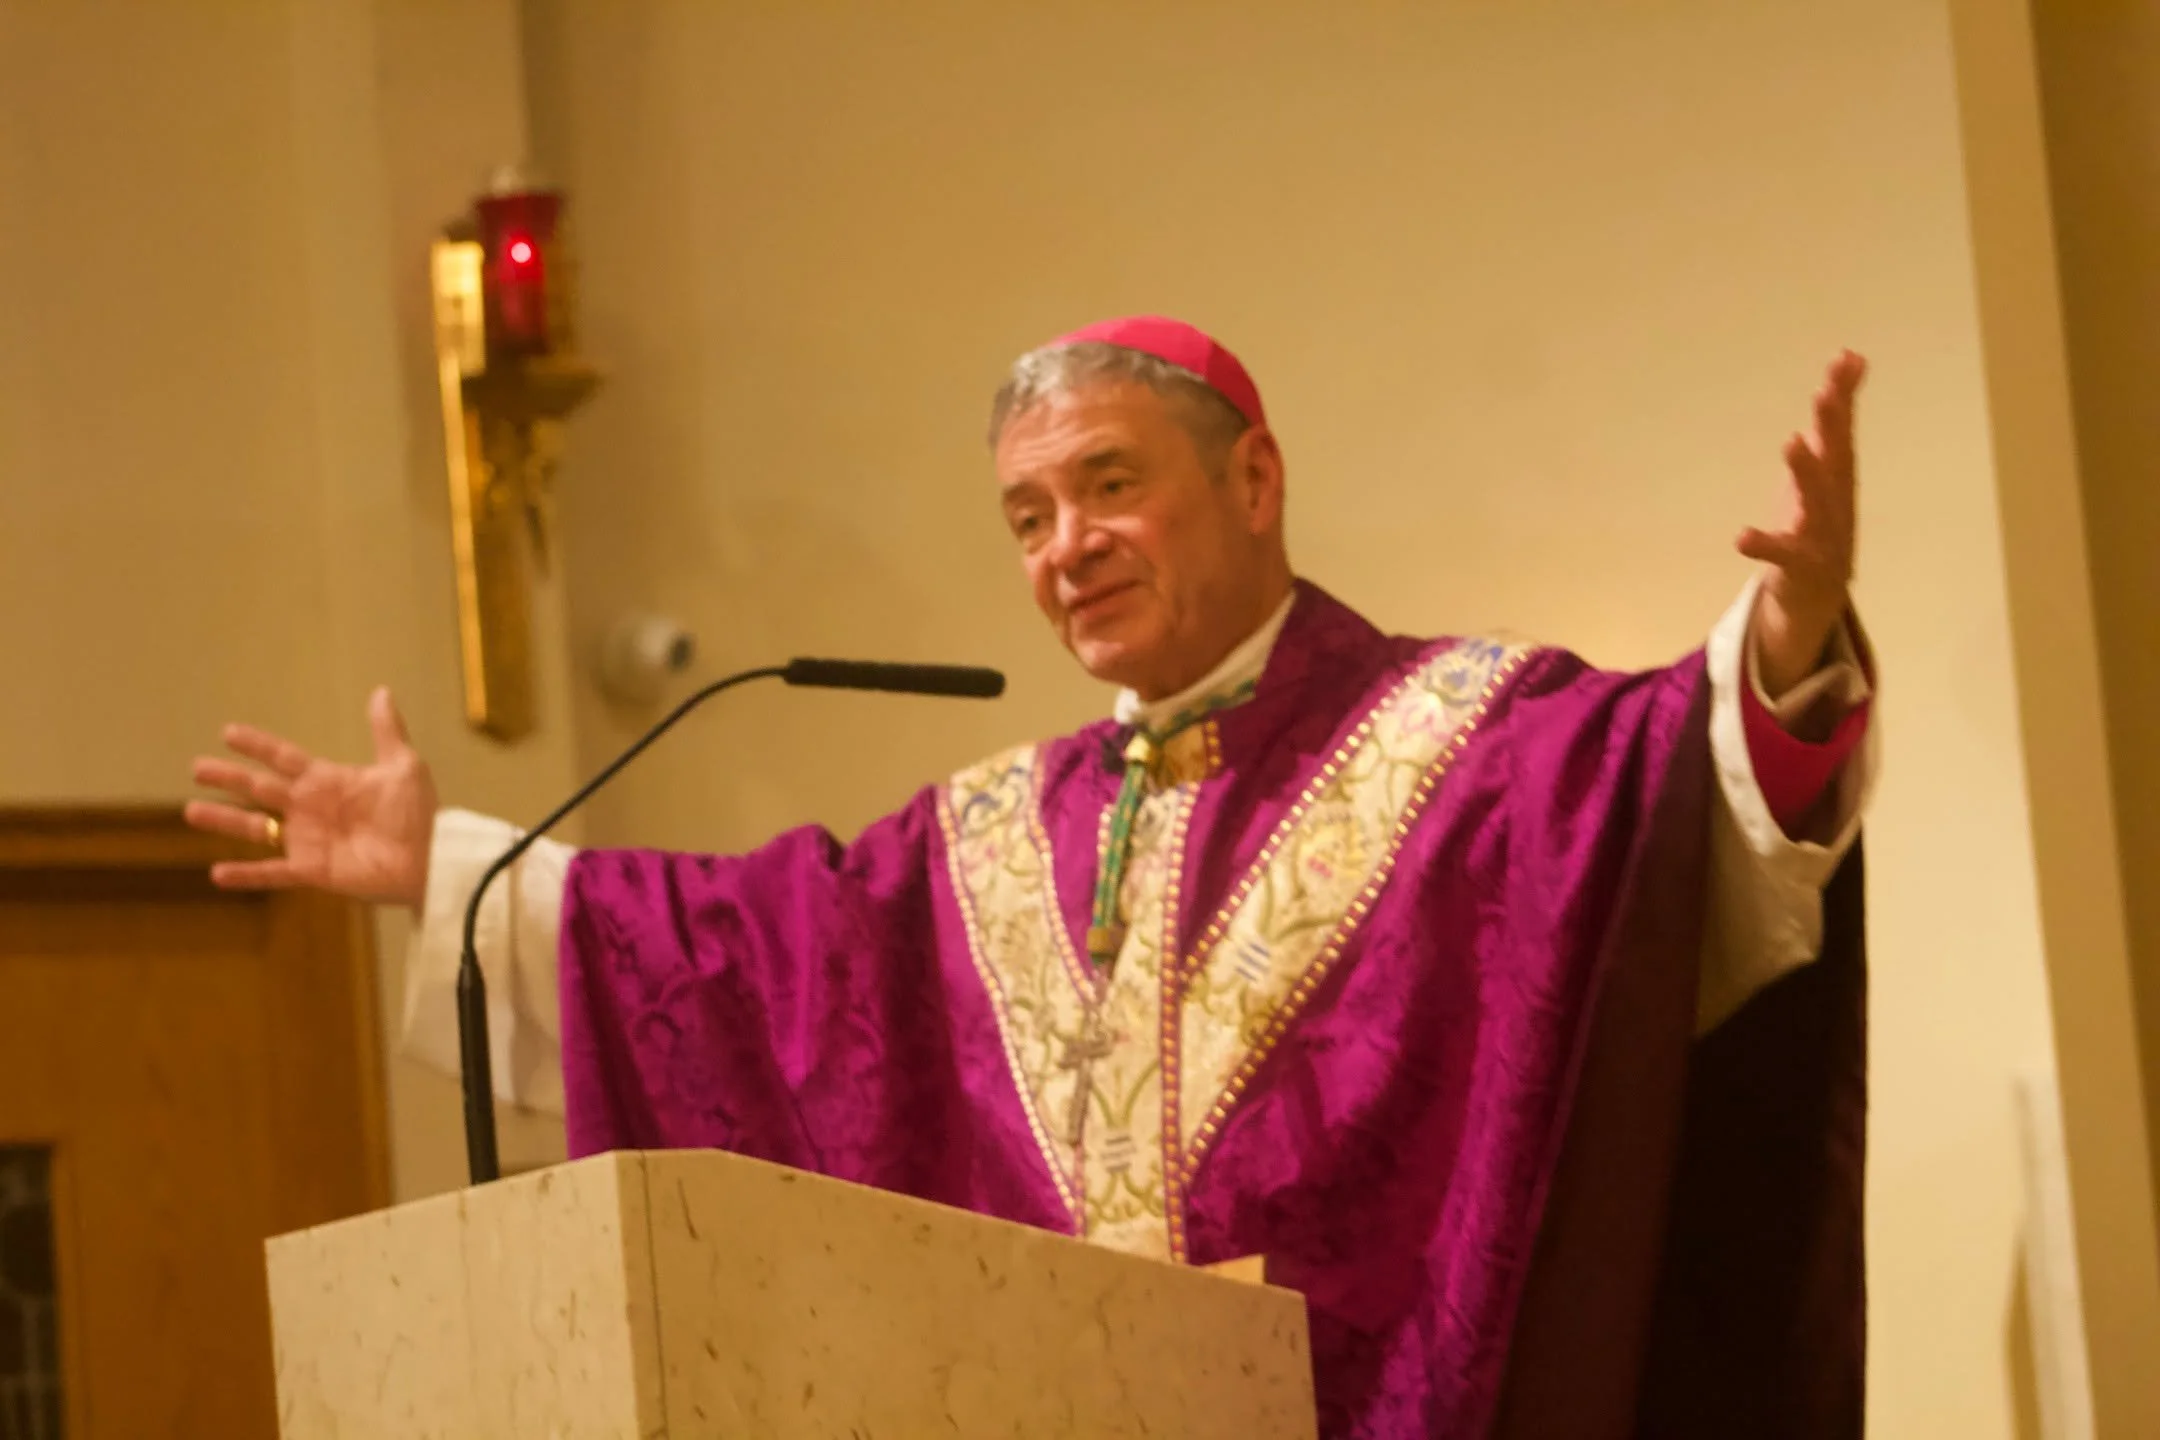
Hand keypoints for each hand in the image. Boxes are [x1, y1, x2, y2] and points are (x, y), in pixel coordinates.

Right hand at [184, 687, 437, 907]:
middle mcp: (312, 809)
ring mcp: (309, 840)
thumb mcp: (404, 766)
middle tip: (197, 767)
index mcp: (329, 781)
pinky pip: (274, 873)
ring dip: (225, 820)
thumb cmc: (421, 813)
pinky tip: (216, 874)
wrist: (432, 857)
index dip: (258, 746)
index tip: (228, 732)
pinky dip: (246, 875)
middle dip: (229, 778)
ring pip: (257, 828)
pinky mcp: (313, 870)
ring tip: (191, 811)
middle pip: (260, 788)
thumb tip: (381, 691)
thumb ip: (387, 730)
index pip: (284, 758)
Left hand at [1737, 350, 1867, 697]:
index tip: (1845, 359)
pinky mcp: (1798, 565)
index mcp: (1837, 474)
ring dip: (1804, 472)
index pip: (1841, 428)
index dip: (1844, 394)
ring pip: (1815, 501)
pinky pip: (1780, 554)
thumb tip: (1853, 358)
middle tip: (1824, 393)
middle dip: (1831, 425)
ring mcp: (1821, 533)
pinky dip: (1762, 545)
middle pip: (1834, 458)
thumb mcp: (1824, 465)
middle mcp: (1835, 499)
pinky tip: (1741, 537)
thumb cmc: (1817, 519)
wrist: (1818, 595)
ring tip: (1791, 442)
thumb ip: (1834, 417)